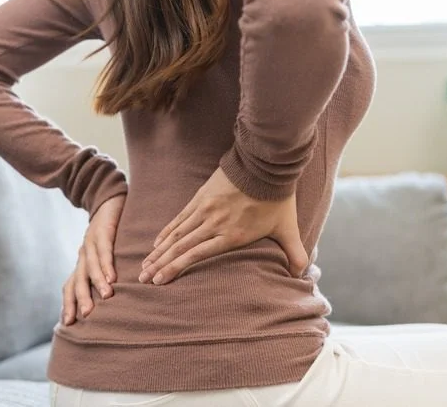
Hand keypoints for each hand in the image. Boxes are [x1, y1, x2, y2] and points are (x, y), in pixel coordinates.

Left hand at [62, 194, 125, 325]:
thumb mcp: (101, 255)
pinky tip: (112, 276)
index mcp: (81, 263)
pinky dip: (106, 264)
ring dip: (98, 282)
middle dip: (80, 298)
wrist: (107, 200)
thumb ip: (101, 274)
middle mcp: (83, 255)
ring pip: (90, 266)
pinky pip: (104, 251)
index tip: (68, 324)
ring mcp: (91, 243)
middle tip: (85, 316)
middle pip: (78, 280)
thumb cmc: (108, 233)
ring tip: (107, 297)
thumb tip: (107, 300)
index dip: (68, 304)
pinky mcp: (103, 232)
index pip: (70, 287)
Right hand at [139, 168, 307, 284]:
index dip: (176, 269)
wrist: (265, 164)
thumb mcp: (288, 228)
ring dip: (158, 251)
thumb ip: (296, 253)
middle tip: (142, 278)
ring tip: (144, 264)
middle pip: (180, 247)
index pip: (196, 256)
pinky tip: (156, 243)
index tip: (160, 281)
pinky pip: (179, 219)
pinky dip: (166, 232)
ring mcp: (204, 210)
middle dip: (159, 264)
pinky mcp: (200, 198)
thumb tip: (304, 276)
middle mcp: (213, 224)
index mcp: (231, 236)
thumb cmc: (277, 198)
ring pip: (175, 234)